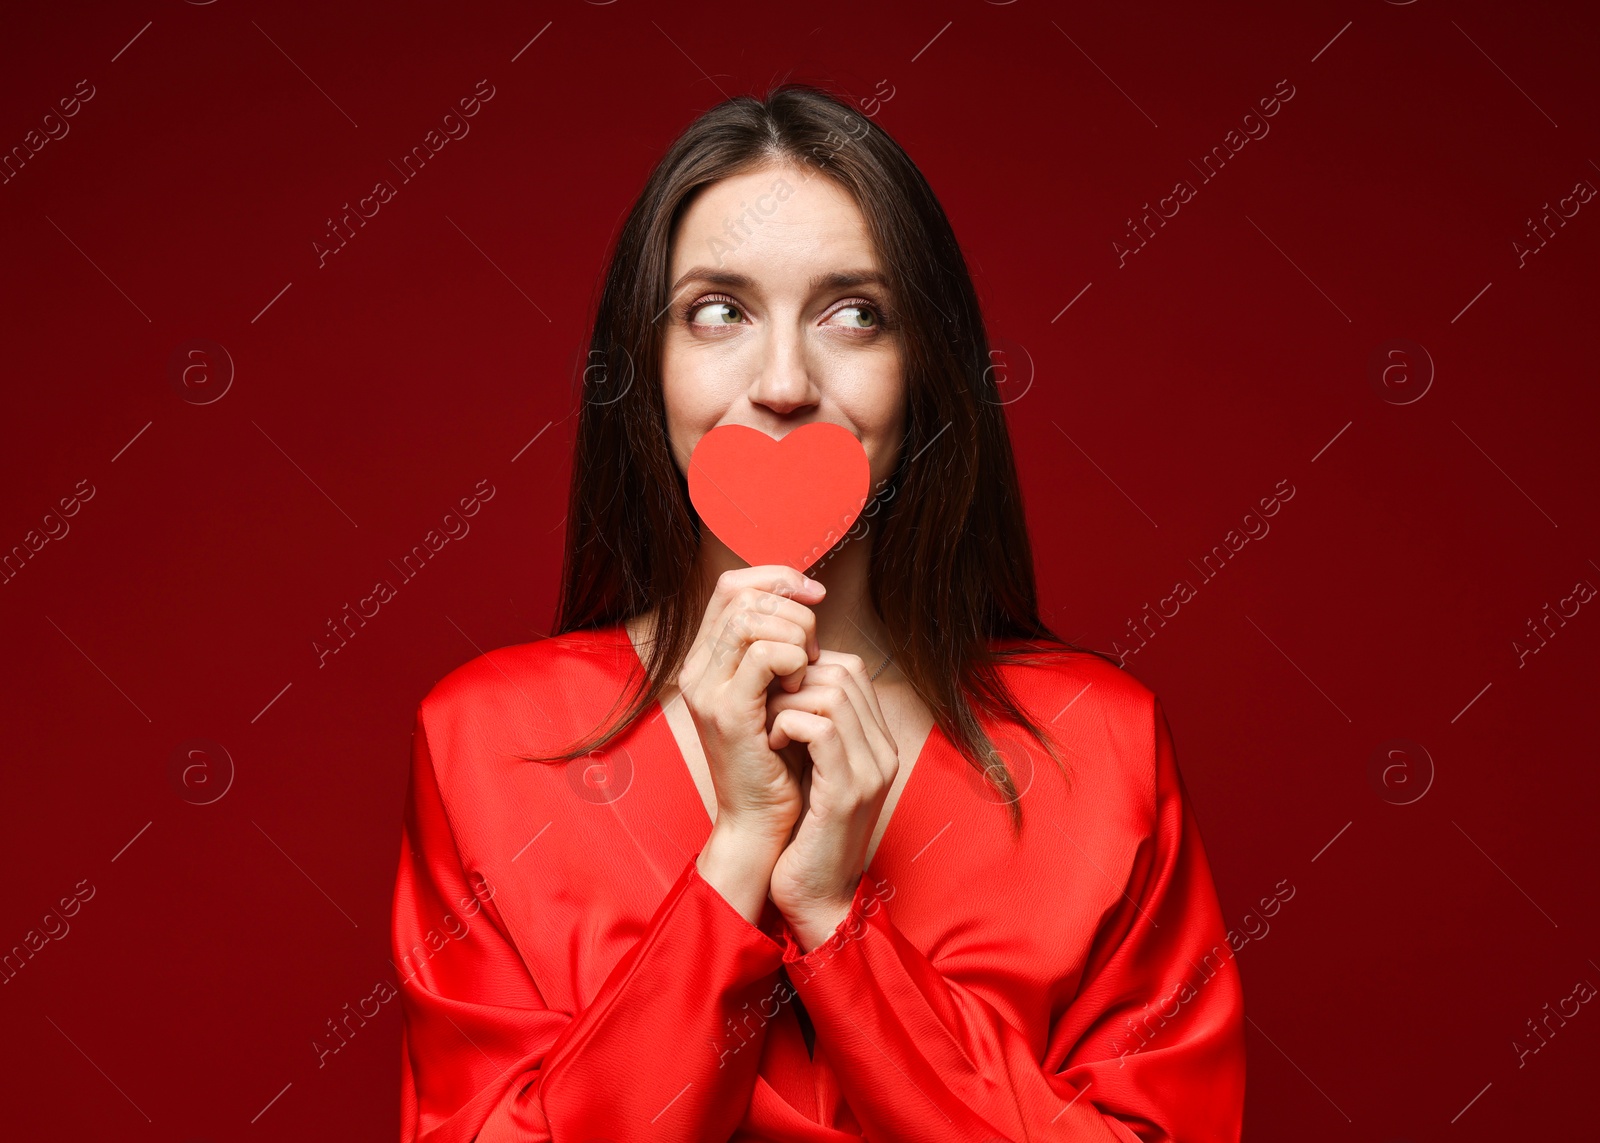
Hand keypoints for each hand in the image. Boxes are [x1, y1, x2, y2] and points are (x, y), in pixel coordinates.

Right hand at [677, 566, 824, 840]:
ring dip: (795, 636)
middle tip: (813, 651)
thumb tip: (806, 595)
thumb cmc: (780, 756)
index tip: (816, 596)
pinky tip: (799, 689)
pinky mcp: (727, 712)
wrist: (763, 819)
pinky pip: (765, 655)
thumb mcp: (777, 688)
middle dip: (793, 611)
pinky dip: (794, 661)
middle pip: (743, 595)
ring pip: (753, 618)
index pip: (732, 585)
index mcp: (707, 659)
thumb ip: (779, 644)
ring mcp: (707, 690)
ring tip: (805, 673)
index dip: (777, 578)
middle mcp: (697, 669)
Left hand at [764, 650, 899, 949]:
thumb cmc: (804, 833)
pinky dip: (788, 725)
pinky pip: (822, 728)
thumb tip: (786, 681)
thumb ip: (813, 729)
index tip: (774, 692)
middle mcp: (883, 752)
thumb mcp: (814, 770)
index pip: (851, 669)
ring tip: (766, 727)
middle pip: (844, 672)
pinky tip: (771, 744)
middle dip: (794, 678)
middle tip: (764, 705)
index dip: (806, 667)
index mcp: (877, 743)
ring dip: (786, 701)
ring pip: (832, 693)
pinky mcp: (848, 791)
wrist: (815, 896)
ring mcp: (871, 771)